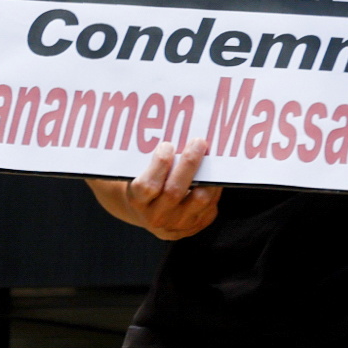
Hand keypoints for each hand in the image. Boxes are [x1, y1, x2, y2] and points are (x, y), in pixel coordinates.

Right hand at [84, 140, 221, 240]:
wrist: (143, 211)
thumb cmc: (139, 180)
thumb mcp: (132, 168)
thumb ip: (136, 153)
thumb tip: (139, 118)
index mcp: (136, 201)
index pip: (147, 186)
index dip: (159, 165)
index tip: (167, 145)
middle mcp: (154, 217)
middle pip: (175, 191)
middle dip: (189, 164)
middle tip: (198, 142)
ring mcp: (175, 226)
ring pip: (198, 201)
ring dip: (208, 177)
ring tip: (211, 157)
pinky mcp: (192, 228)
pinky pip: (209, 209)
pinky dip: (214, 190)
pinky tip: (214, 174)